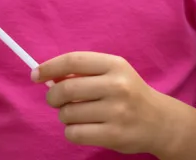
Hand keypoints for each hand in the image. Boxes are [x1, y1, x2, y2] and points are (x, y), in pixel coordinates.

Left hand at [33, 52, 175, 154]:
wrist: (160, 121)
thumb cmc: (130, 94)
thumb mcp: (115, 73)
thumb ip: (85, 72)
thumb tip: (48, 76)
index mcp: (116, 65)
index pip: (74, 60)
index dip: (50, 67)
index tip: (35, 75)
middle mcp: (117, 86)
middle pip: (66, 89)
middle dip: (53, 97)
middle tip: (56, 101)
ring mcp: (116, 111)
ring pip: (67, 114)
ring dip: (65, 116)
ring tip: (80, 116)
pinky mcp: (113, 134)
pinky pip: (74, 133)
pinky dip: (72, 132)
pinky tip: (85, 128)